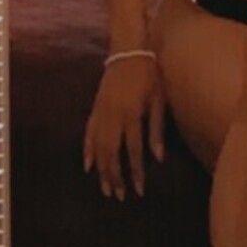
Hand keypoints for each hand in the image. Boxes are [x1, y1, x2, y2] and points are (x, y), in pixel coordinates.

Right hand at [83, 55, 165, 201]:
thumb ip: (157, 129)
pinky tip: (88, 166)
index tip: (139, 191)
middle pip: (111, 153)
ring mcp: (101, 112)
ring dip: (101, 170)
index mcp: (132, 114)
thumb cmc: (150, 74)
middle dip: (114, 177)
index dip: (136, 173)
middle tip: (119, 197)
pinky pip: (88, 133)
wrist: (129, 49)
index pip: (133, 151)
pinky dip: (87, 150)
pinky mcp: (95, 108)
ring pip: (98, 147)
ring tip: (105, 189)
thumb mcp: (159, 99)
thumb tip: (158, 158)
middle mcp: (113, 116)